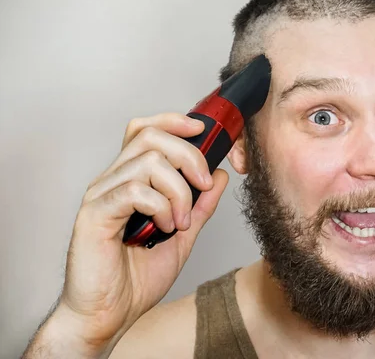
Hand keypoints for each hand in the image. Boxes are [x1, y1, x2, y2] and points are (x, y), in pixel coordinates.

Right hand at [50, 113, 227, 354]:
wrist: (109, 314)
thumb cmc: (135, 278)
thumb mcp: (182, 236)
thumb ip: (200, 206)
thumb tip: (219, 177)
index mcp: (129, 180)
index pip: (145, 131)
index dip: (173, 121)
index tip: (201, 128)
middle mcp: (112, 181)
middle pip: (150, 137)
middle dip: (188, 155)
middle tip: (202, 184)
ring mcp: (101, 195)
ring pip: (148, 162)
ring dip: (178, 191)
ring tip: (180, 221)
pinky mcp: (95, 214)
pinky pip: (134, 191)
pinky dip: (160, 206)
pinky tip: (164, 228)